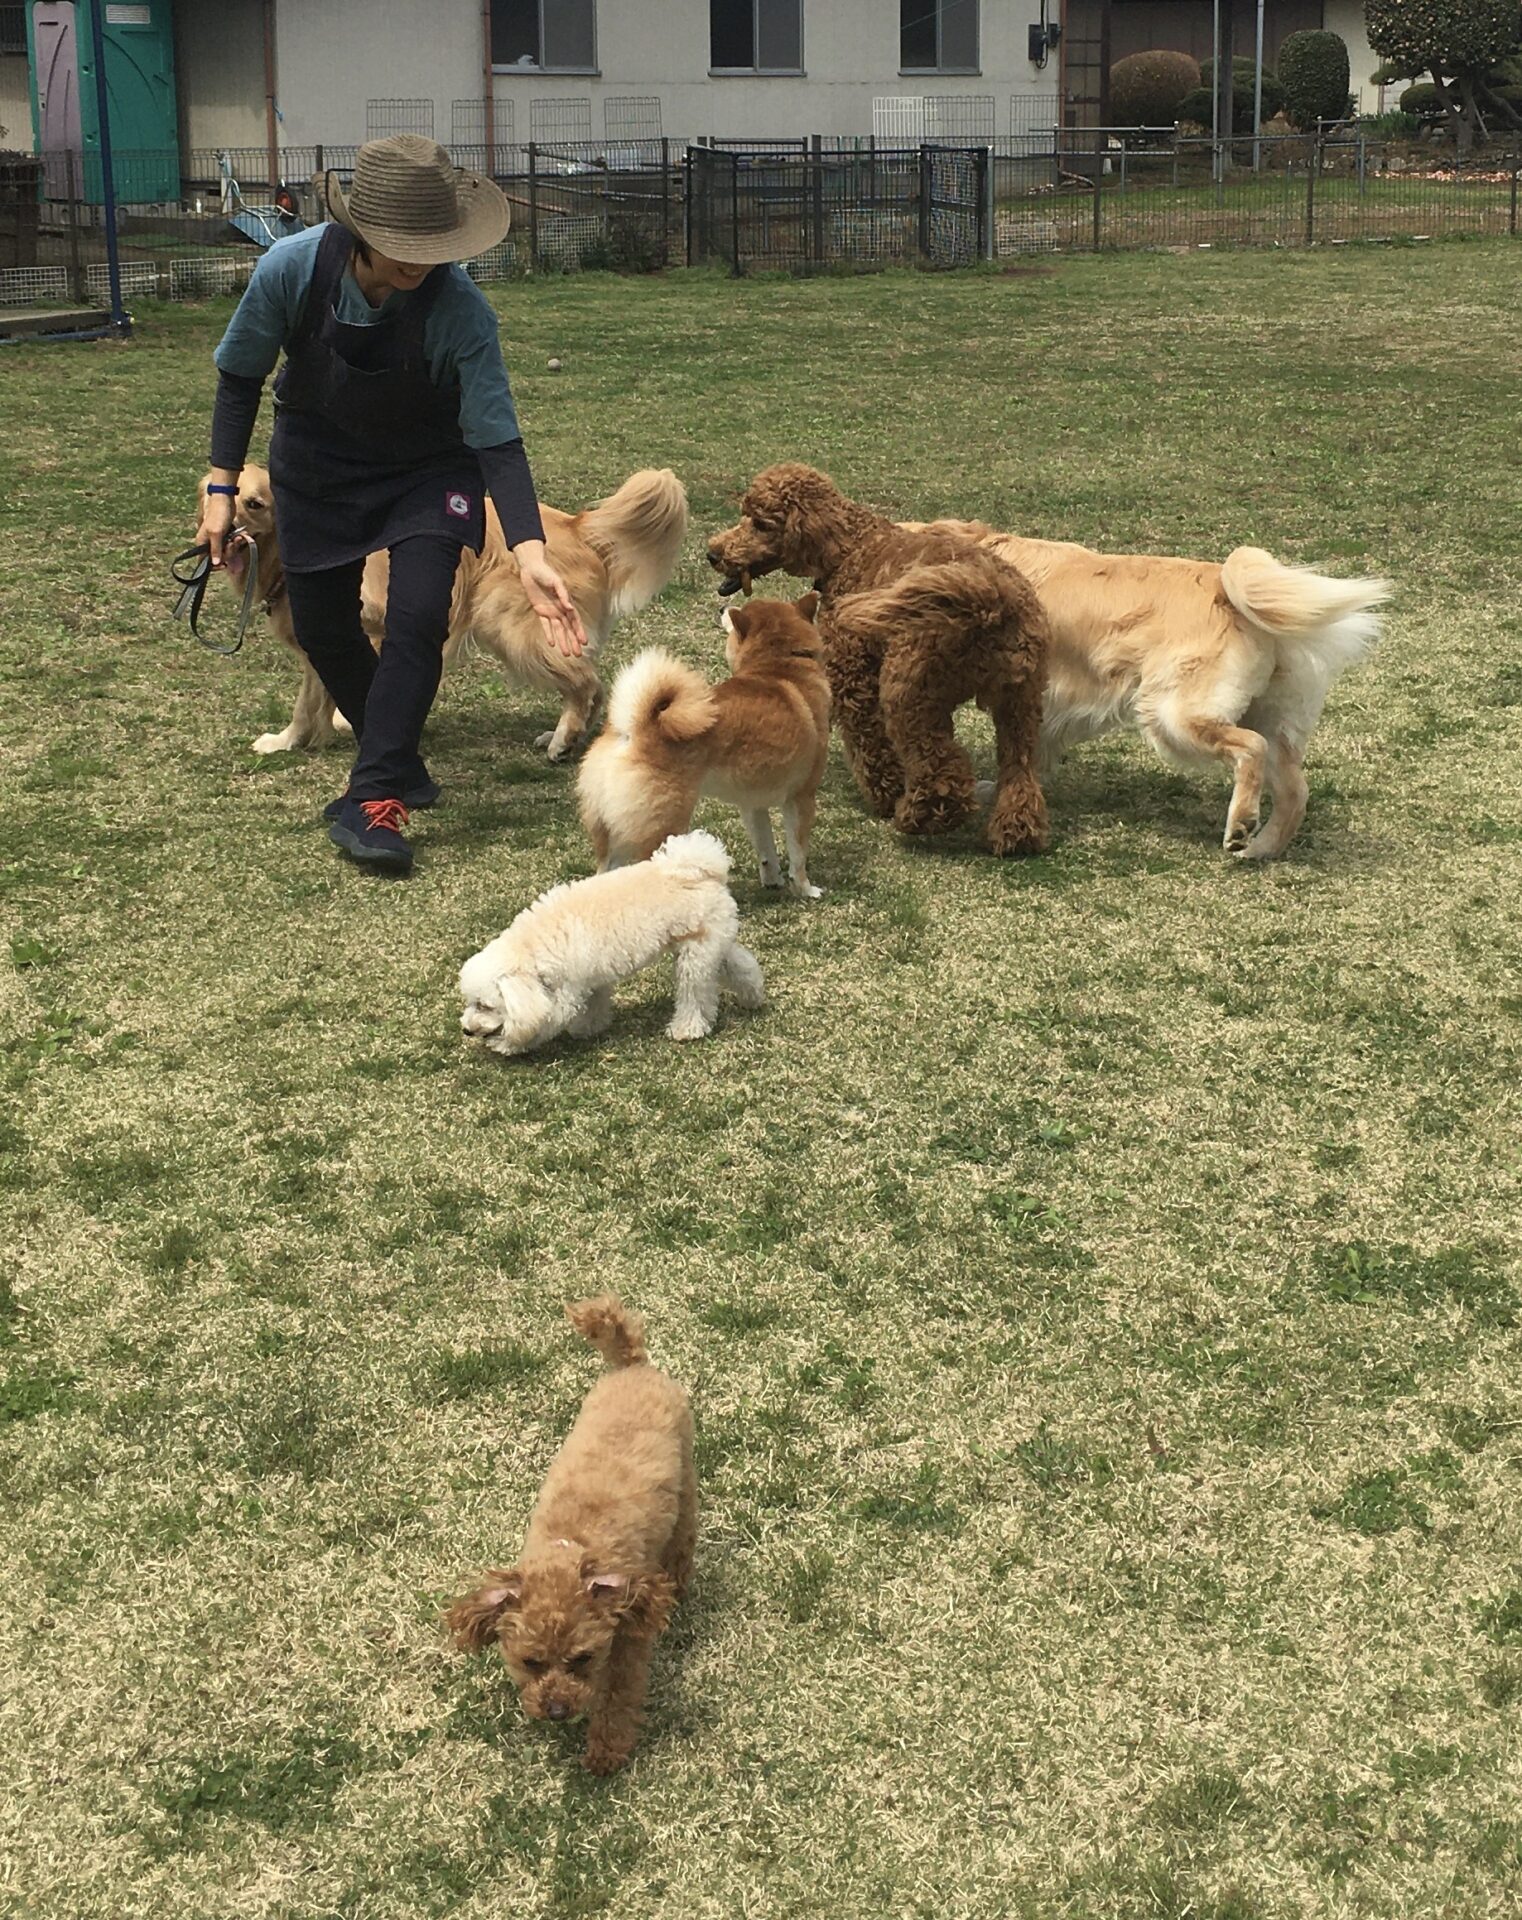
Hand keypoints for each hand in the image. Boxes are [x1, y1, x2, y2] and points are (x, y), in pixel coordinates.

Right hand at [196, 487, 236, 566]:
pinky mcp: (225, 535)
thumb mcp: (216, 533)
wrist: (225, 499)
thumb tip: (215, 563)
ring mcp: (218, 539)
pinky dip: (237, 541)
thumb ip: (215, 549)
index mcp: (202, 543)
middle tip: (233, 543)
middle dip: (229, 552)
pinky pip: (231, 543)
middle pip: (219, 557)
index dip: (215, 565)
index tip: (225, 564)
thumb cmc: (218, 514)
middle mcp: (208, 542)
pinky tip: (240, 535)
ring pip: (227, 551)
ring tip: (238, 537)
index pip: (205, 561)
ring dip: (235, 546)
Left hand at [515, 542, 587, 657]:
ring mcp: (550, 611)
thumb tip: (570, 608)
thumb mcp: (556, 581)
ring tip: (566, 654)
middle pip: (568, 628)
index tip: (584, 642)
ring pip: (558, 630)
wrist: (531, 569)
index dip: (579, 631)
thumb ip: (563, 594)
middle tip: (578, 655)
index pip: (575, 620)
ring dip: (562, 641)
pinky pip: (546, 625)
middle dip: (573, 641)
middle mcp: (560, 609)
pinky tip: (553, 644)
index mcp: (566, 602)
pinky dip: (549, 634)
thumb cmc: (545, 573)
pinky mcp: (540, 610)